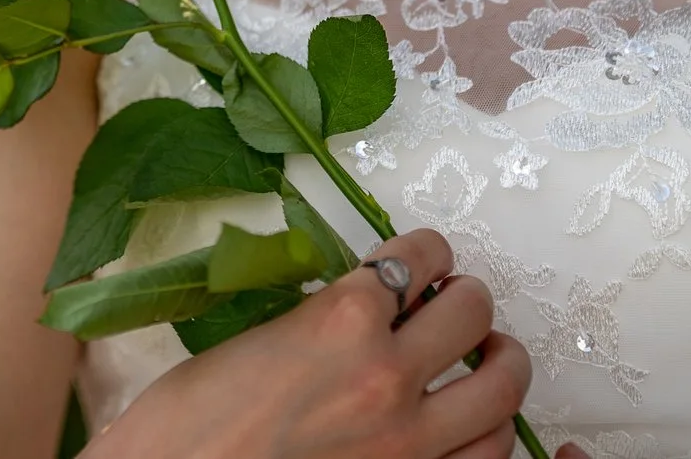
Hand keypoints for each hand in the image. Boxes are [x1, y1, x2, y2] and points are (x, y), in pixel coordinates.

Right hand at [86, 230, 587, 458]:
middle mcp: (387, 373)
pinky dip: (489, 434)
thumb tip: (359, 307)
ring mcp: (410, 440)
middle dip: (465, 298)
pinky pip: (489, 457)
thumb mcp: (253, 339)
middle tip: (451, 304)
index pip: (422, 256)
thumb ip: (319, 317)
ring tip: (484, 358)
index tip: (421, 260)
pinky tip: (472, 425)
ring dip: (496, 363)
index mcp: (340, 318)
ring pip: (503, 386)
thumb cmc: (187, 427)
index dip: (425, 252)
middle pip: (474, 310)